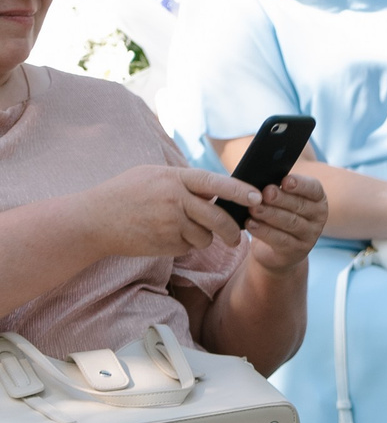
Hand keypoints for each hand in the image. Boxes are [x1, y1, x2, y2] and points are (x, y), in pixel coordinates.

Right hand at [80, 163, 255, 259]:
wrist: (92, 220)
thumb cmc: (125, 194)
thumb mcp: (152, 175)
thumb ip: (184, 180)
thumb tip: (219, 189)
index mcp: (173, 177)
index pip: (215, 183)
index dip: (240, 191)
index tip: (258, 197)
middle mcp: (174, 199)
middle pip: (218, 217)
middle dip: (233, 231)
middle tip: (237, 237)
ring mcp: (169, 222)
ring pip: (205, 236)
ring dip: (202, 237)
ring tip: (180, 229)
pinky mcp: (165, 242)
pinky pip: (189, 247)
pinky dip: (184, 244)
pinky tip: (164, 236)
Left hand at [239, 171, 328, 273]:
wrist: (275, 250)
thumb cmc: (276, 215)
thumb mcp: (280, 201)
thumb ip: (275, 189)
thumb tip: (260, 179)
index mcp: (317, 199)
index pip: (313, 188)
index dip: (300, 184)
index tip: (285, 181)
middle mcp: (318, 217)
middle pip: (300, 205)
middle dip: (281, 199)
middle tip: (265, 193)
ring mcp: (310, 235)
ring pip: (290, 223)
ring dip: (270, 214)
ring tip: (253, 208)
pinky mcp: (297, 251)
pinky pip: (280, 240)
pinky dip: (264, 231)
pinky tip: (250, 224)